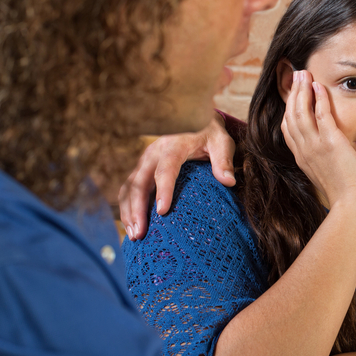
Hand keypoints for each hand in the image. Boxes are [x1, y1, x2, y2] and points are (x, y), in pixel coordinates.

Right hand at [118, 112, 235, 239]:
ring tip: (134, 235)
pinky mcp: (141, 168)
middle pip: (139, 182)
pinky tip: (131, 226)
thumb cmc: (210, 133)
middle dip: (137, 209)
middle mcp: (153, 153)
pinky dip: (126, 208)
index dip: (163, 190)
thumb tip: (229, 182)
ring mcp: (144, 161)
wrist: (195, 119)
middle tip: (140, 234)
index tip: (162, 212)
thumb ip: (223, 160)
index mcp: (174, 146)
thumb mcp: (221, 142)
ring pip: (129, 187)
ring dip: (128, 211)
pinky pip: (128, 189)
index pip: (166, 169)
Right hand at [280, 70, 355, 211]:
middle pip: (291, 115)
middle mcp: (304, 150)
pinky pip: (320, 114)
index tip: (294, 94)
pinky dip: (318, 98)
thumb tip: (329, 152)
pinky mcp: (330, 143)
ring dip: (302, 90)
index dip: (289, 108)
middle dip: (293, 93)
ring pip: (301, 112)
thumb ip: (323, 159)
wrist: (350, 203)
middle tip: (297, 75)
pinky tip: (319, 86)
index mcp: (301, 158)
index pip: (288, 128)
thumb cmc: (345, 193)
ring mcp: (315, 146)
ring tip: (304, 74)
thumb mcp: (326, 173)